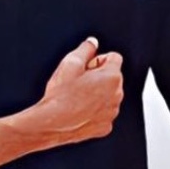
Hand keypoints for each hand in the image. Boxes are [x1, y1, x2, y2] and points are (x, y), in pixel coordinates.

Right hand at [0, 37, 123, 168]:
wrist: (52, 123)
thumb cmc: (61, 95)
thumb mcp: (70, 62)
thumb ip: (85, 48)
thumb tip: (92, 42)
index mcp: (112, 77)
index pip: (114, 57)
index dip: (98, 58)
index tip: (86, 66)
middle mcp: (117, 95)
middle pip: (112, 76)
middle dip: (98, 75)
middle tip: (79, 81)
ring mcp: (112, 112)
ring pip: (108, 95)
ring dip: (98, 92)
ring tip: (77, 96)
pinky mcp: (105, 126)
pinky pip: (103, 112)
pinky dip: (94, 110)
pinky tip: (79, 109)